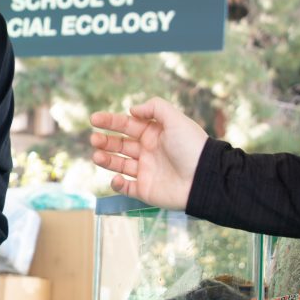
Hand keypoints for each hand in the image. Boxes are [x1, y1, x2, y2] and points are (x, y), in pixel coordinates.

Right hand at [90, 97, 208, 209]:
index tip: (94, 119)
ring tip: (97, 156)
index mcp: (154, 134)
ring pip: (118, 164)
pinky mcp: (145, 190)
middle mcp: (148, 151)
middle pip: (119, 144)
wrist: (205, 179)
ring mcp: (146, 171)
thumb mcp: (176, 119)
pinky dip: (117, 184)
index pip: (127, 125)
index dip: (110, 121)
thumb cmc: (192, 148)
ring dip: (106, 160)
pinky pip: (126, 188)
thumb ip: (154, 108)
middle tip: (94, 139)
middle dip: (105, 141)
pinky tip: (116, 178)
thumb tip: (131, 110)